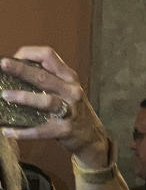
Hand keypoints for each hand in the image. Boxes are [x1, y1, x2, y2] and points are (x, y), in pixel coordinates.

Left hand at [0, 46, 109, 168]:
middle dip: (21, 70)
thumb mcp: (67, 89)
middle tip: (3, 65)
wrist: (91, 136)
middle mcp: (71, 91)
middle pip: (44, 77)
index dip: (29, 54)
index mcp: (69, 78)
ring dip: (24, 98)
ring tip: (5, 96)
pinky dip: (23, 131)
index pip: (49, 56)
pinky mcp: (65, 129)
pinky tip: (7, 131)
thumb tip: (16, 70)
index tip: (11, 58)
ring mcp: (70, 110)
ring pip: (46, 101)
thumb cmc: (72, 109)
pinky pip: (41, 130)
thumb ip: (49, 79)